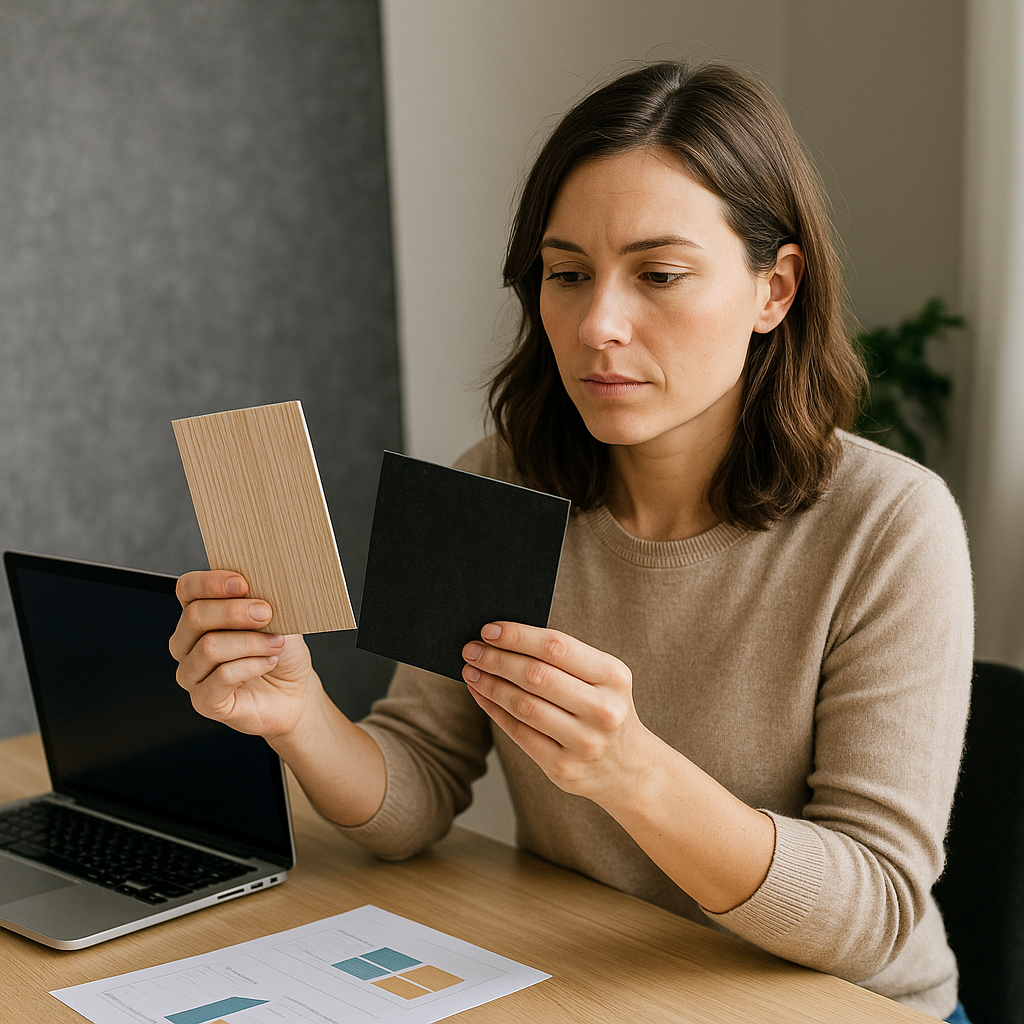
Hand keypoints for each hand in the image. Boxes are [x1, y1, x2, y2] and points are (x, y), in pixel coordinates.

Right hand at [170, 570, 315, 738]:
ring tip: (276, 643)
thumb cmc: (281, 650)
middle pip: (195, 616)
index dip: (210, 583)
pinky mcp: (204, 701)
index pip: (187, 589)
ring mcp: (191, 674)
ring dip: (250, 642)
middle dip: (235, 612)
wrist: (294, 690)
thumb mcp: (278, 616)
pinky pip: (222, 677)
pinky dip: (252, 665)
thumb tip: (259, 584)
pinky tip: (269, 662)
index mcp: (200, 614)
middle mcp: (187, 643)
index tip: (242, 584)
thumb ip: (262, 599)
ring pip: (209, 648)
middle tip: (266, 613)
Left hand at [461, 622, 651, 805]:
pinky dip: (494, 710)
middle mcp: (603, 709)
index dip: (518, 636)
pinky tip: (481, 695)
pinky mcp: (564, 768)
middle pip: (536, 676)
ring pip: (524, 705)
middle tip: (471, 650)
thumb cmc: (604, 708)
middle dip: (497, 659)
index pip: (557, 647)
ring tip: (471, 671)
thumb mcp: (601, 679)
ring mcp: (584, 742)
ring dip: (490, 685)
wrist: (628, 767)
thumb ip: (563, 659)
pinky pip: (519, 733)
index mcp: (613, 676)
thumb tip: (503, 638)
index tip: (488, 630)